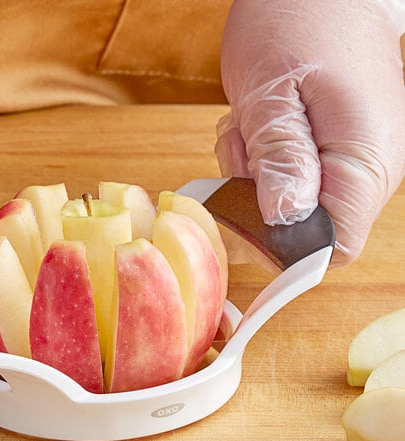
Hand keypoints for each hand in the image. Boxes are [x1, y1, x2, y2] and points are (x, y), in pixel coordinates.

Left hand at [216, 0, 404, 266]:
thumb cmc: (296, 20)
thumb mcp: (271, 92)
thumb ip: (279, 158)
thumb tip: (283, 219)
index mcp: (363, 160)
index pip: (332, 248)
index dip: (284, 248)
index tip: (245, 215)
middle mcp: (367, 170)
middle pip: (304, 230)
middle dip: (257, 203)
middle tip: (246, 145)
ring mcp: (350, 161)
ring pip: (288, 205)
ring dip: (253, 176)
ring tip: (251, 125)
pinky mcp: (330, 152)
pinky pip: (286, 179)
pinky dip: (259, 161)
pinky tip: (256, 124)